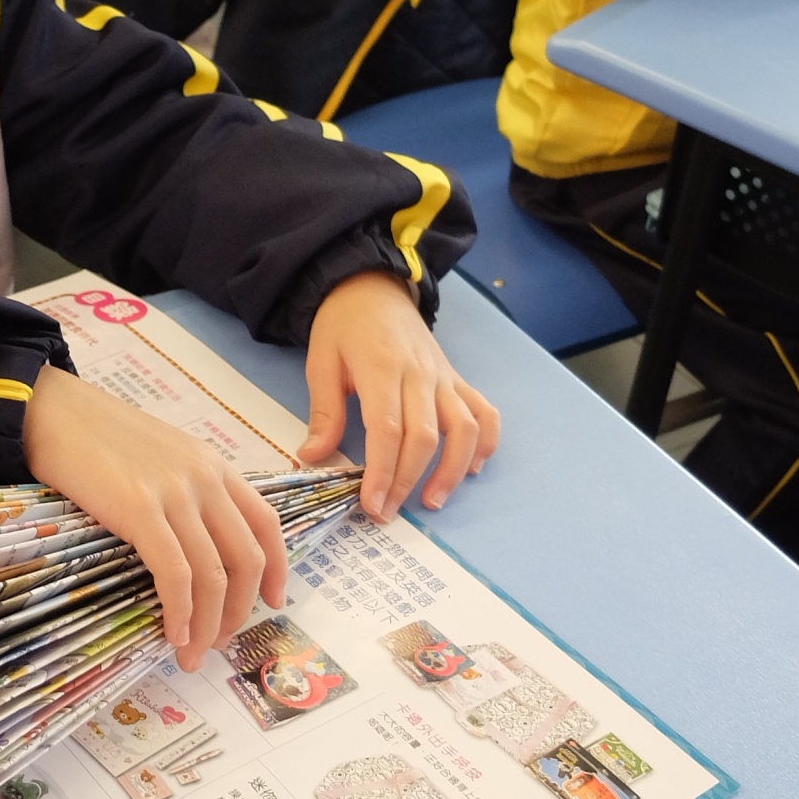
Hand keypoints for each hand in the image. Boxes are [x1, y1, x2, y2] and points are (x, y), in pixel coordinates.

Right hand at [21, 365, 286, 670]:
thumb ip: (185, 491)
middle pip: (246, 558)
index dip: (277, 569)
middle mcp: (205, 479)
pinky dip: (180, 612)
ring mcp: (175, 494)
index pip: (266, 523)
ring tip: (192, 653)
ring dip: (207, 624)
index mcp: (213, 465)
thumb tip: (193, 549)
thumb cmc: (96, 437)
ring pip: (213, 575)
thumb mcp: (160, 456)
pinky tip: (172, 633)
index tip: (273, 601)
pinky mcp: (140, 510)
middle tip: (219, 641)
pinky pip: (175, 574)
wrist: (52, 410)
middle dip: (239, 610)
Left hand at [297, 269, 499, 521]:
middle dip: (406, 481)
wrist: (372, 285)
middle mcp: (419, 375)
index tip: (371, 504)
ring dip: (452, 471)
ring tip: (431, 501)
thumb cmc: (343, 325)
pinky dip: (485, 442)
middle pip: (424, 437)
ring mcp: (443, 377)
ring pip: (463, 429)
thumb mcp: (321, 362)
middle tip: (386, 513)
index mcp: (382, 369)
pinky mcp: (456, 378)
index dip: (382, 473)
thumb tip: (313, 456)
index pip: (387, 431)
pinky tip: (471, 468)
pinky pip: (483, 411)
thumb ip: (324, 411)